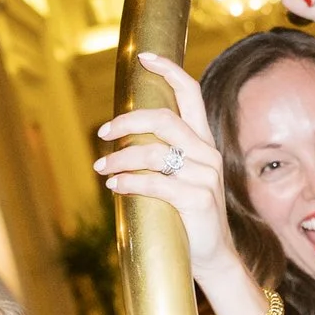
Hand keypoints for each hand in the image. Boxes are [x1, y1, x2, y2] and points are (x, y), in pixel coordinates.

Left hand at [95, 54, 237, 279]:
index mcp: (203, 142)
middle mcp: (208, 154)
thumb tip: (120, 136)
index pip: (191, 94)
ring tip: (102, 169)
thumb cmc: (188, 215)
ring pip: (153, 153)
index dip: (169, 71)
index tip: (145, 58)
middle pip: (165, 119)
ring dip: (119, 159)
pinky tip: (114, 186)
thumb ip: (161, 154)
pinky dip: (128, 182)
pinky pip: (155, 183)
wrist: (213, 257)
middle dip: (128, 121)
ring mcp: (205, 177)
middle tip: (103, 132)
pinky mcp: (198, 200)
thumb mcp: (180, 177)